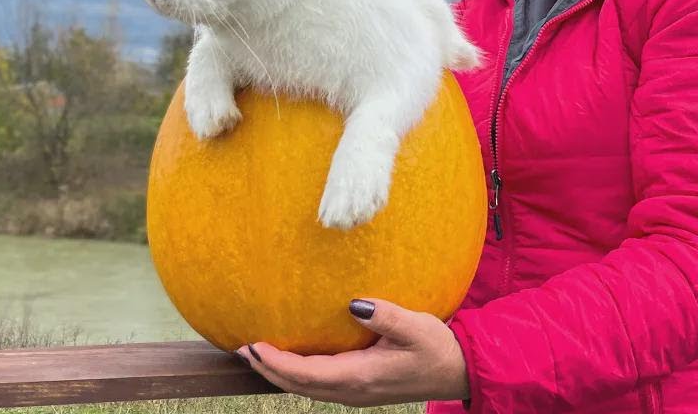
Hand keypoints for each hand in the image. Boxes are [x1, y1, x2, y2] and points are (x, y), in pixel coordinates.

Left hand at [236, 298, 469, 406]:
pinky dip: (297, 375)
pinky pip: (319, 386)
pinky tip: (291, 361)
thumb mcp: (417, 327)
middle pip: (298, 386)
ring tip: (256, 354)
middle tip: (240, 349)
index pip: (306, 373)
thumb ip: (385, 315)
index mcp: (361, 376)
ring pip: (306, 389)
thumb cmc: (438, 347)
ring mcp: (355, 394)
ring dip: (278, 373)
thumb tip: (353, 304)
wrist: (457, 372)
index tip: (252, 346)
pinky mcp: (360, 389)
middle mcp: (353, 390)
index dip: (275, 362)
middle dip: (266, 369)